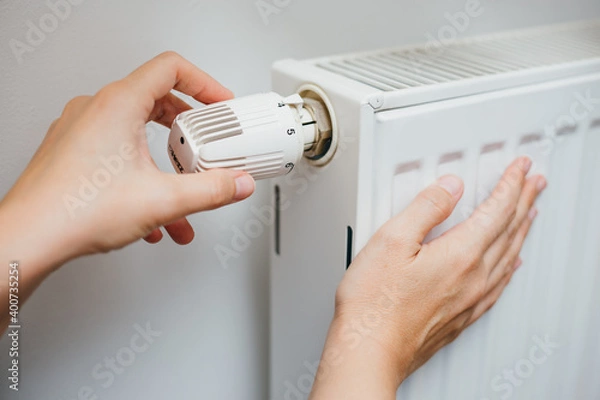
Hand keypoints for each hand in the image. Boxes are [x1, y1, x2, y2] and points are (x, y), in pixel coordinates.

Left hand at [0, 52, 254, 329]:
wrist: (29, 238)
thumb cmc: (75, 209)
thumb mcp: (163, 200)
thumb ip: (211, 190)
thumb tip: (236, 183)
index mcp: (119, 104)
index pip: (171, 69)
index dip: (204, 83)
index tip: (220, 102)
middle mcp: (96, 110)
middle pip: (157, 100)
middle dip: (188, 129)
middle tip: (205, 145)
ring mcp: (81, 131)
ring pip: (137, 133)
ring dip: (165, 162)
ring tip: (181, 191)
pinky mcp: (73, 153)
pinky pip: (118, 153)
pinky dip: (142, 173)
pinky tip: (153, 210)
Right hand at [309, 157, 545, 398]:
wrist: (369, 350)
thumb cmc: (373, 304)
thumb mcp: (392, 240)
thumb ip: (426, 209)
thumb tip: (451, 187)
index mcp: (459, 255)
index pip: (496, 210)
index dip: (511, 184)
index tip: (520, 168)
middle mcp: (472, 278)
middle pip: (509, 231)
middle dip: (524, 201)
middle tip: (535, 183)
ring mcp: (469, 299)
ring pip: (508, 256)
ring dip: (521, 230)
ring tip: (530, 214)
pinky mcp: (460, 316)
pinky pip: (499, 284)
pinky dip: (510, 265)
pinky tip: (512, 265)